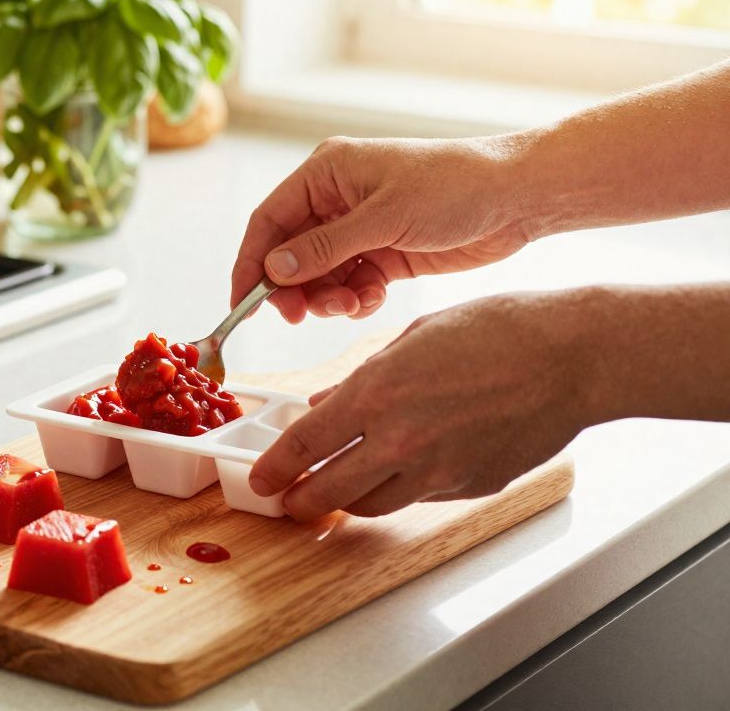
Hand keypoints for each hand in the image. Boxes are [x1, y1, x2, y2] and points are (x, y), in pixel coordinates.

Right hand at [231, 135, 533, 321]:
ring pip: (318, 276)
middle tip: (300, 315)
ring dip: (326, 297)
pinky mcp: (383, 253)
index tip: (242, 304)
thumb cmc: (456, 186)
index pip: (269, 221)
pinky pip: (349, 284)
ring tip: (351, 304)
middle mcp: (336, 199)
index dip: (250, 264)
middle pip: (289, 254)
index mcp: (326, 172)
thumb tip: (274, 268)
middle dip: (292, 288)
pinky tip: (372, 299)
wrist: (517, 198)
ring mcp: (360, 228)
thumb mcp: (384, 217)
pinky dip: (354, 299)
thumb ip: (325, 246)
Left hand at [248, 291, 597, 519]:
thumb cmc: (499, 330)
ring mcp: (438, 470)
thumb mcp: (412, 338)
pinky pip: (419, 498)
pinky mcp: (470, 486)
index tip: (261, 479)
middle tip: (288, 499)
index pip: (304, 445)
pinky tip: (399, 472)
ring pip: (371, 505)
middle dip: (299, 500)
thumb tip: (324, 405)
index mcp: (376, 393)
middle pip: (328, 491)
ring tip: (337, 490)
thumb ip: (361, 379)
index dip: (274, 468)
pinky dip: (400, 490)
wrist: (573, 357)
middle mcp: (401, 439)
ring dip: (347, 501)